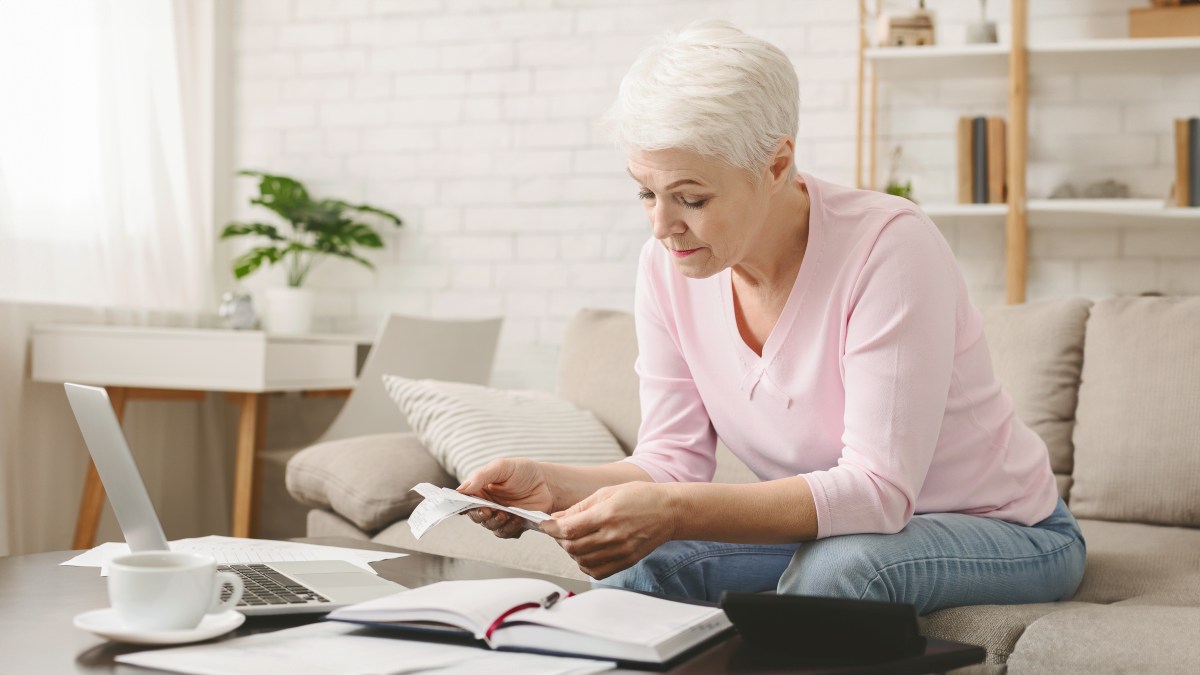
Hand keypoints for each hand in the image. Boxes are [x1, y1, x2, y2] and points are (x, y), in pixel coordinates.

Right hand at [458, 458, 554, 538]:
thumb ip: (481, 476)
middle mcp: (488, 504)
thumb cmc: (523, 471)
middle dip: (481, 516)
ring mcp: (501, 515)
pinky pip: (506, 533)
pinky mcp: (513, 525)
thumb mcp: (502, 467)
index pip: (465, 501)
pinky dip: (510, 529)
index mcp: (481, 490)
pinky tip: (518, 519)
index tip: (467, 506)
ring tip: (507, 515)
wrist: (548, 482)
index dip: (462, 505)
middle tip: (490, 511)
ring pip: (490, 527)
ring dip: (496, 523)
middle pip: (476, 516)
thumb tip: (461, 489)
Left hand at [540, 482, 676, 579]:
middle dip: (560, 539)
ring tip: (575, 540)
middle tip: (560, 531)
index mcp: (607, 515)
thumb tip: (557, 518)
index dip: (551, 528)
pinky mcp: (626, 562)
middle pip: (572, 547)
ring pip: (582, 561)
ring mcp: (620, 552)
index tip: (545, 525)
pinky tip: (587, 553)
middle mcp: (613, 536)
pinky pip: (597, 572)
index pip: (569, 529)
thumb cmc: (641, 497)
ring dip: (572, 552)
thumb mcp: (607, 492)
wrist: (668, 512)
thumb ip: (580, 507)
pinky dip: (586, 565)